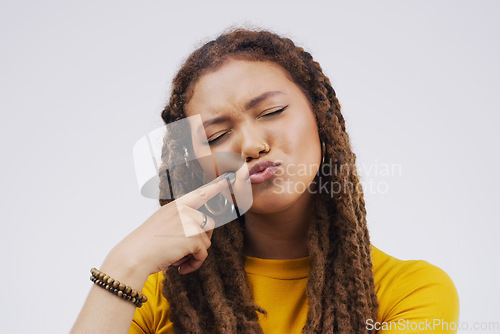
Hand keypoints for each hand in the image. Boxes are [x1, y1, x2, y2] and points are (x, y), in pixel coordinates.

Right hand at [104, 172, 234, 276]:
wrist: (133, 256)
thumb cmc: (144, 245)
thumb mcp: (162, 227)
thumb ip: (180, 224)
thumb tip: (200, 237)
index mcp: (175, 206)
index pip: (200, 193)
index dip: (216, 186)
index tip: (229, 178)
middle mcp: (184, 211)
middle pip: (208, 224)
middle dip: (201, 240)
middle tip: (184, 251)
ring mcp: (189, 222)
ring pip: (206, 240)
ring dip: (195, 254)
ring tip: (178, 260)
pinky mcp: (193, 238)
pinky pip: (203, 253)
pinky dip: (194, 263)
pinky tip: (181, 268)